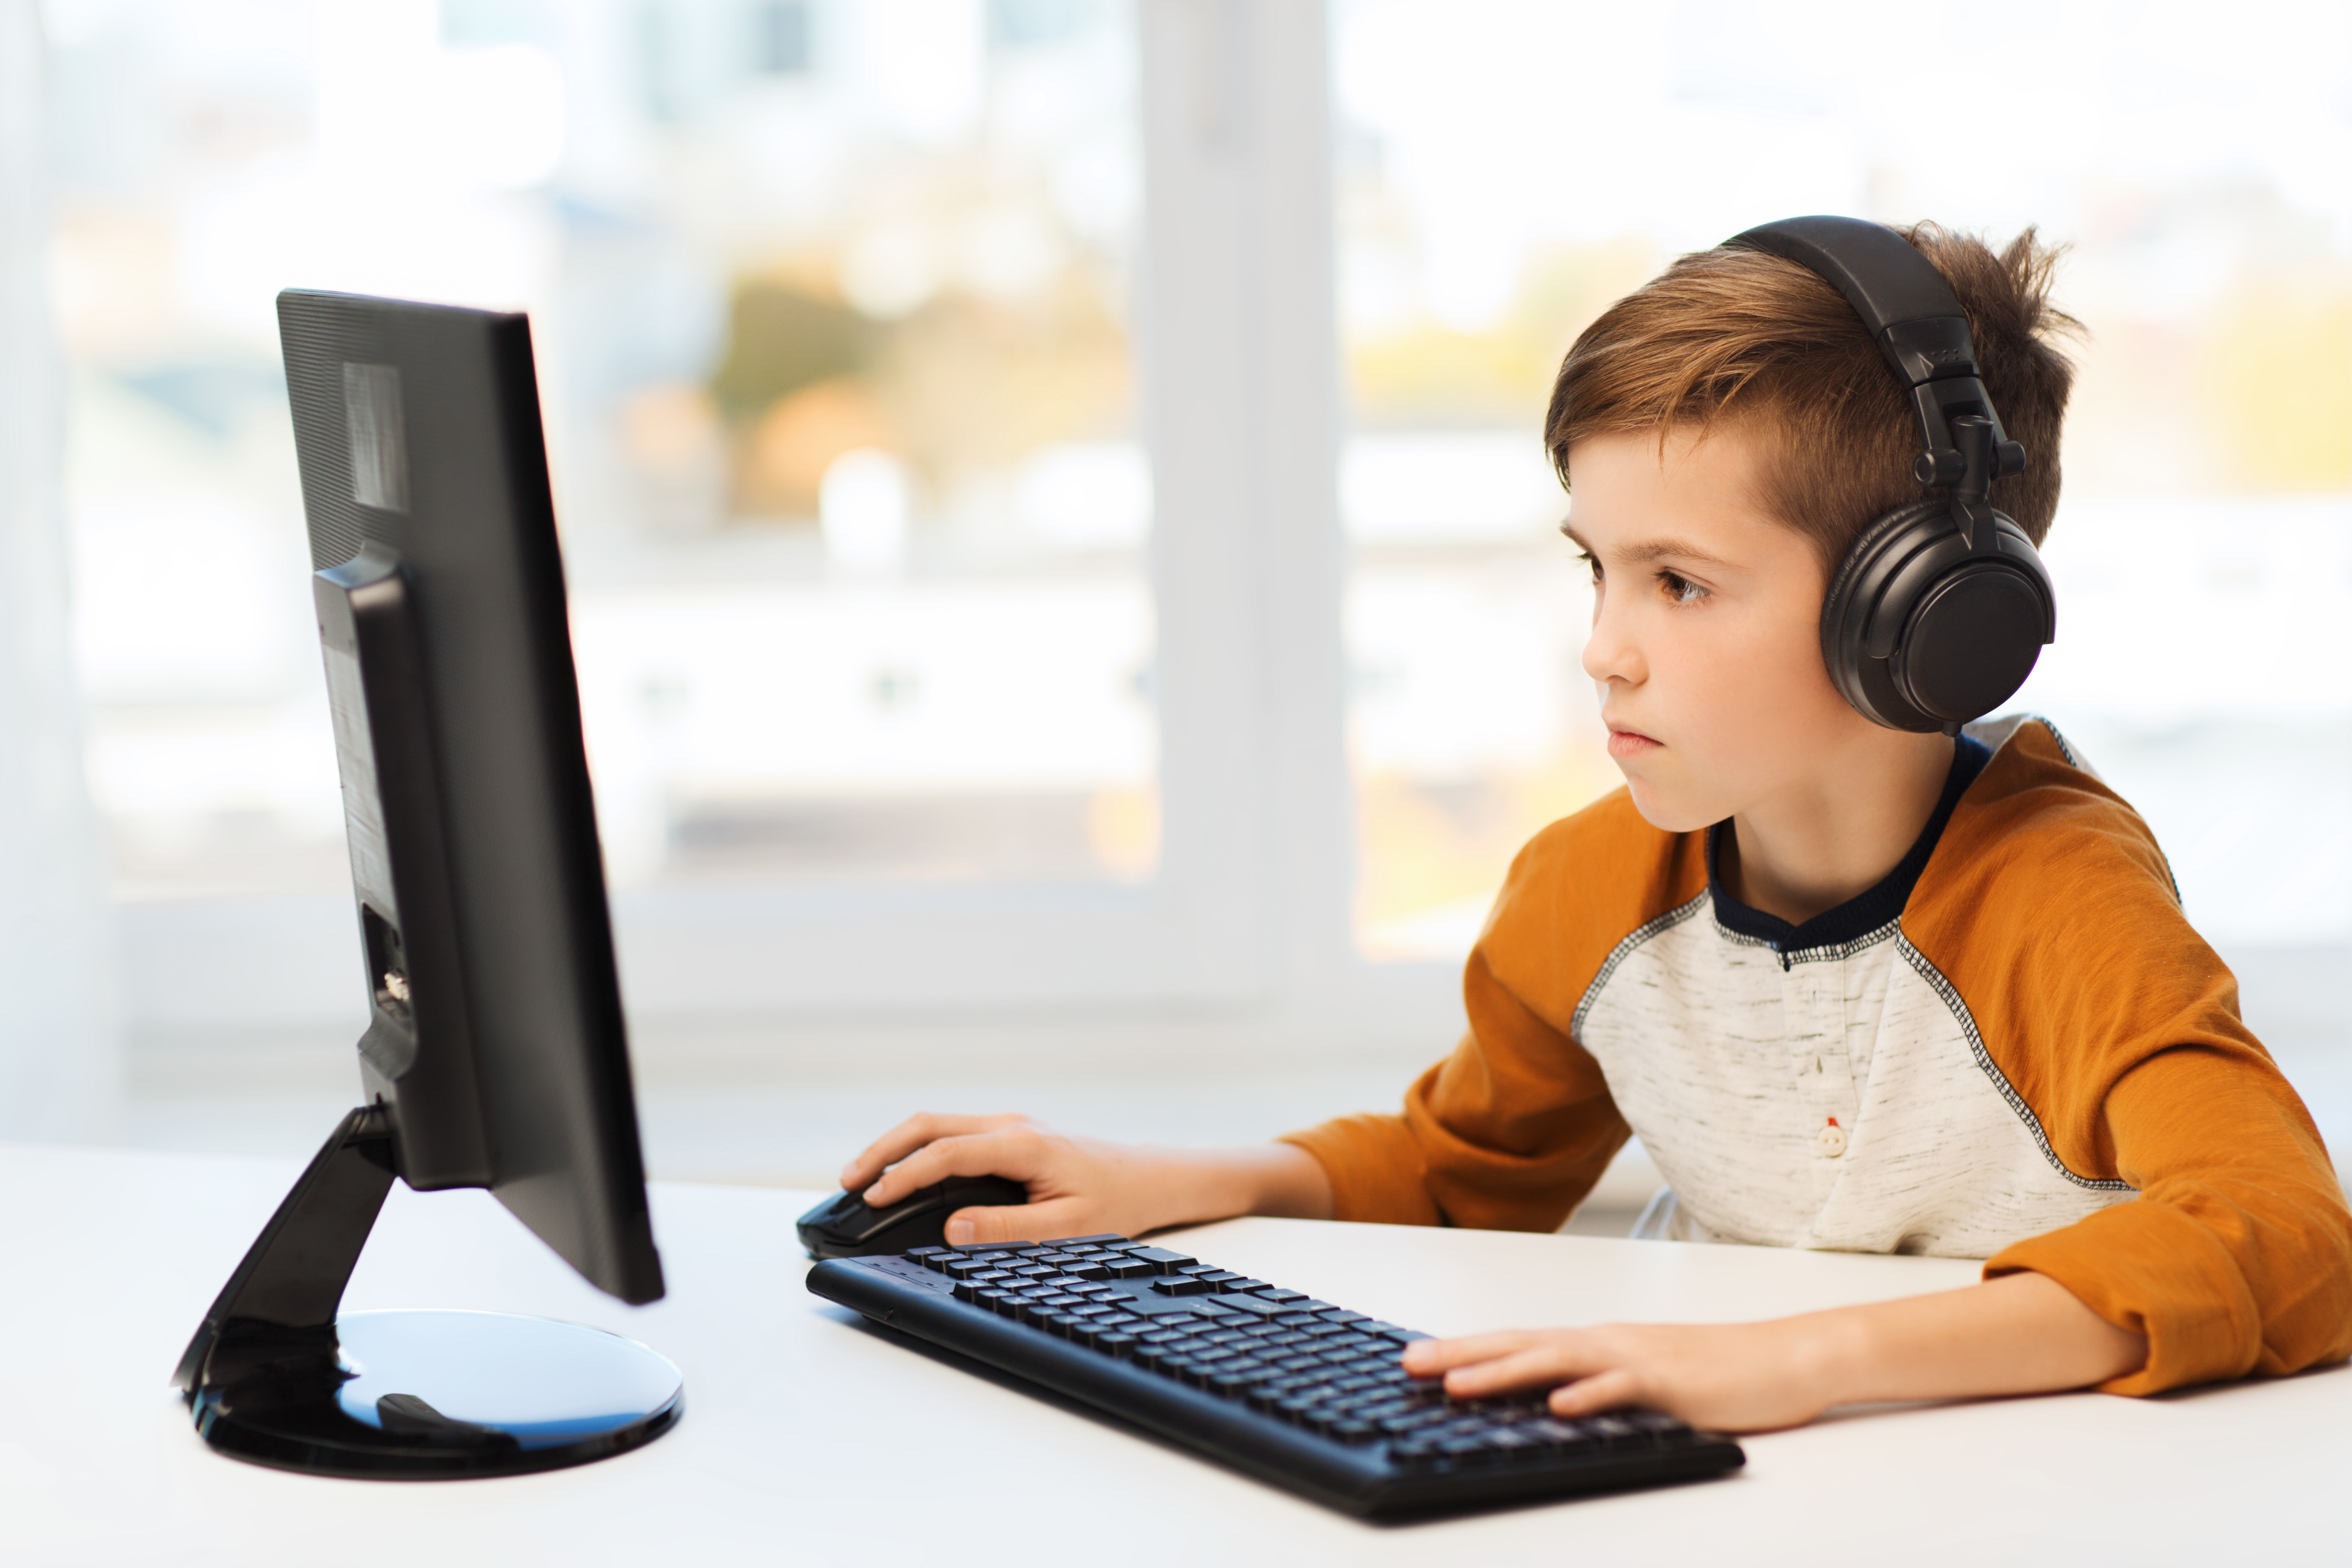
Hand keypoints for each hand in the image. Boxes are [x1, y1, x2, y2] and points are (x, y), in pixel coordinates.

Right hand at [839, 1113, 1333, 1244]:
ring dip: (897, 1146)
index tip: (869, 1199)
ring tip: (862, 1177)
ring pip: (938, 1124)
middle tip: (846, 1181)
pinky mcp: (1013, 1134)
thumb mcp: (1068, 1227)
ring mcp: (1011, 1124)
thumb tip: (952, 1228)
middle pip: (930, 1125)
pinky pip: (954, 1133)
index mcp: (1023, 1143)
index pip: (945, 1153)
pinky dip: (920, 1147)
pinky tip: (905, 1171)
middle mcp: (1012, 1124)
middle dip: (883, 1150)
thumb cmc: (1119, 1202)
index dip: (902, 1176)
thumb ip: (1008, 1228)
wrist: (1157, 1177)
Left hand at [1400, 1320, 1835, 1433]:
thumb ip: (1596, 1385)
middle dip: (1462, 1355)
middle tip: (1410, 1365)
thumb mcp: (1641, 1380)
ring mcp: (1637, 1358)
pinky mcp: (1671, 1382)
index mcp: (1596, 1343)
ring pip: (1558, 1360)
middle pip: (1521, 1344)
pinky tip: (1558, 1407)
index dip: (1465, 1349)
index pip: (1517, 1343)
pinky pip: (1622, 1389)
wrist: (1784, 1358)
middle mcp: (1607, 1342)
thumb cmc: (1714, 1372)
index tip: (1416, 1358)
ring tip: (1458, 1386)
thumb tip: (1546, 1402)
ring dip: (1505, 1372)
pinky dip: (1588, 1396)